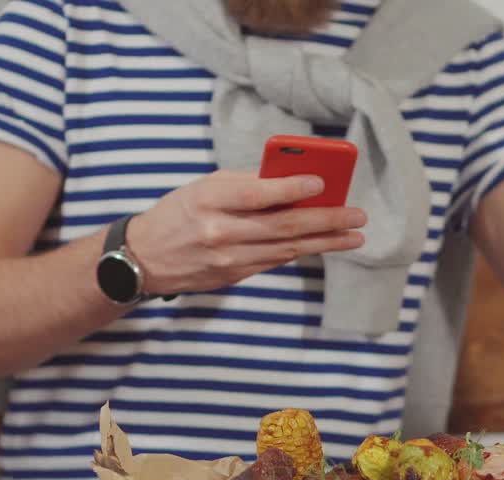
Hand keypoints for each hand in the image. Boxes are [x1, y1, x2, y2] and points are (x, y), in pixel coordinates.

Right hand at [124, 170, 366, 294]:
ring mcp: (227, 259)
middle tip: (357, 217)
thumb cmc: (180, 212)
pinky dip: (301, 251)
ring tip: (354, 235)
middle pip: (282, 226)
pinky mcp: (233, 276)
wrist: (145, 258)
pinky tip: (324, 244)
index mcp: (209, 200)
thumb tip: (294, 179)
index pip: (257, 194)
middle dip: (326, 221)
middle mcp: (219, 232)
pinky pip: (275, 261)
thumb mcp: (204, 187)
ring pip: (286, 249)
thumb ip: (246, 183)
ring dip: (325, 242)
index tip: (323, 183)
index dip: (292, 189)